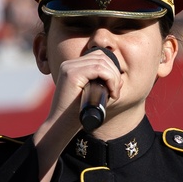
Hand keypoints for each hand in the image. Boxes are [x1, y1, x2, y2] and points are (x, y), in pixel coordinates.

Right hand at [33, 49, 121, 181]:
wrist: (61, 125)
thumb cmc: (76, 113)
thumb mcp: (92, 95)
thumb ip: (103, 85)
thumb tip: (121, 79)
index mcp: (72, 66)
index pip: (98, 57)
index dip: (111, 69)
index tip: (114, 88)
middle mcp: (69, 64)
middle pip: (101, 57)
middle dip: (114, 73)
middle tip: (116, 92)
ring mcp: (69, 68)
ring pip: (102, 62)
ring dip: (114, 77)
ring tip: (114, 94)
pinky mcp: (71, 75)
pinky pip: (98, 69)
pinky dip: (110, 79)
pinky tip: (111, 92)